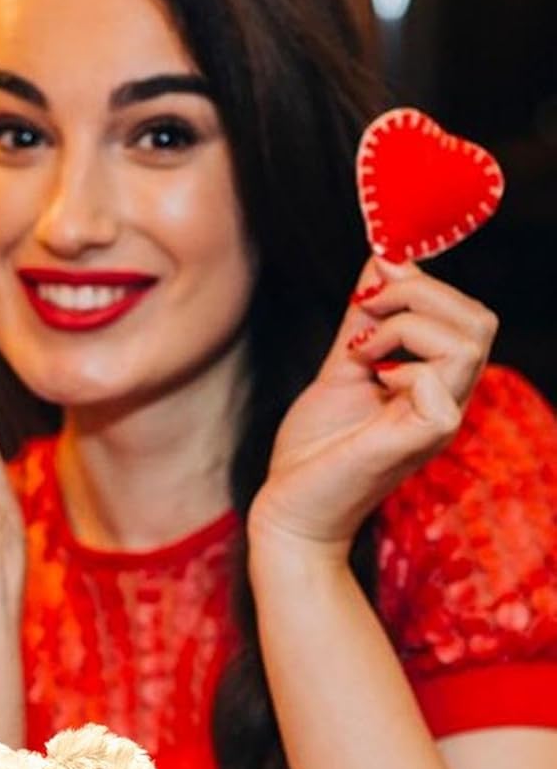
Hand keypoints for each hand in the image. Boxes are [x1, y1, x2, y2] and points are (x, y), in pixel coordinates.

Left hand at [250, 257, 497, 562]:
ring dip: (408, 324)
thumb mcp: (340, 368)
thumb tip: (382, 259)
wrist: (288, 508)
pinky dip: (406, 365)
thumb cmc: (313, 452)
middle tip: (365, 307)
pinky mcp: (422, 440)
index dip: (425, 282)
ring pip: (468, 341)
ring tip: (361, 348)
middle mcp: (446, 400)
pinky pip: (440, 382)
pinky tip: (373, 379)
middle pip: (479, 319)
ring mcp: (438, 421)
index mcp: (435, 382)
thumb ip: (363, 318)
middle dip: (421, 293)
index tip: (372, 280)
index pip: (468, 315)